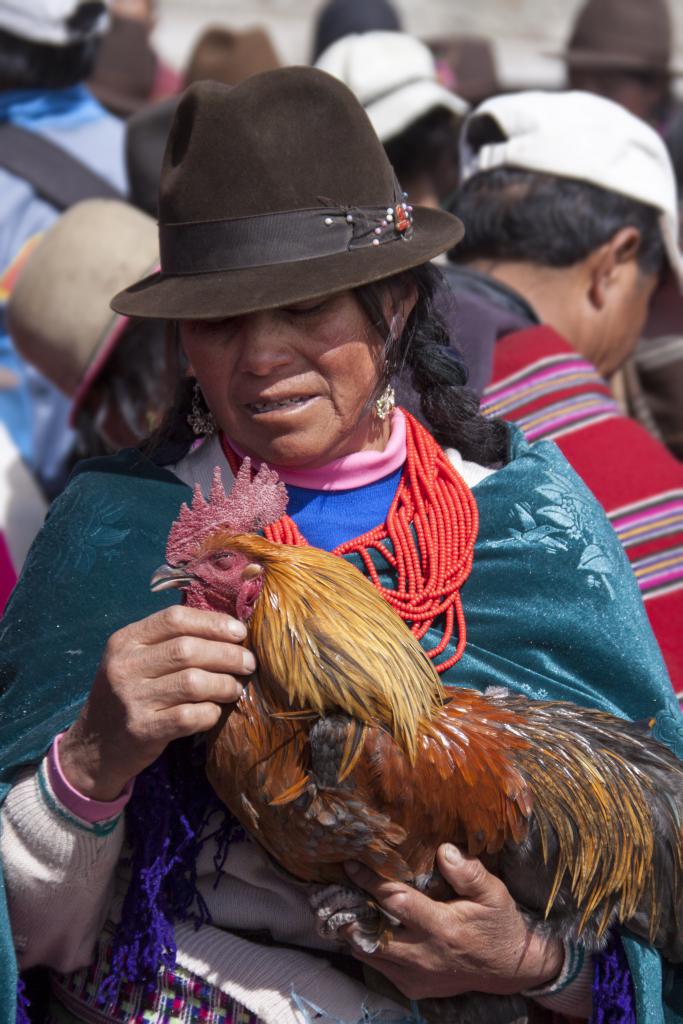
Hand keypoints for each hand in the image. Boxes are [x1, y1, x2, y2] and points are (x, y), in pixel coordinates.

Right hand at [59, 605, 255, 800]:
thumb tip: (228, 628)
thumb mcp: (136, 659)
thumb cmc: (128, 695)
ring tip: (235, 687)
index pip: (175, 619)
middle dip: (228, 654)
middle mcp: (125, 666)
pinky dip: (211, 712)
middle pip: (188, 650)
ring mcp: (132, 699)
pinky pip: (190, 716)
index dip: (213, 623)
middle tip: (248, 663)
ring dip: (224, 684)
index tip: (240, 632)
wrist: (94, 746)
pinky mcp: (142, 730)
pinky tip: (214, 711)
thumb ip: (170, 642)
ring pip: (193, 682)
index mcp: (126, 641)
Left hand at [344, 844, 563, 999]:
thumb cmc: (499, 924)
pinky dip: (367, 948)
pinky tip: (362, 927)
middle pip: (373, 935)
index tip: (351, 865)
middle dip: (350, 913)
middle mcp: (425, 955)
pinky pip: (380, 969)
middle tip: (333, 890)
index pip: (397, 902)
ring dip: (354, 931)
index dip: (371, 883)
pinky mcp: (414, 988)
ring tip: (340, 905)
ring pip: (371, 955)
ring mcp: (418, 976)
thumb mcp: (494, 893)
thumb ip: (469, 872)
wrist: (510, 968)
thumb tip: (444, 850)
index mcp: (443, 928)